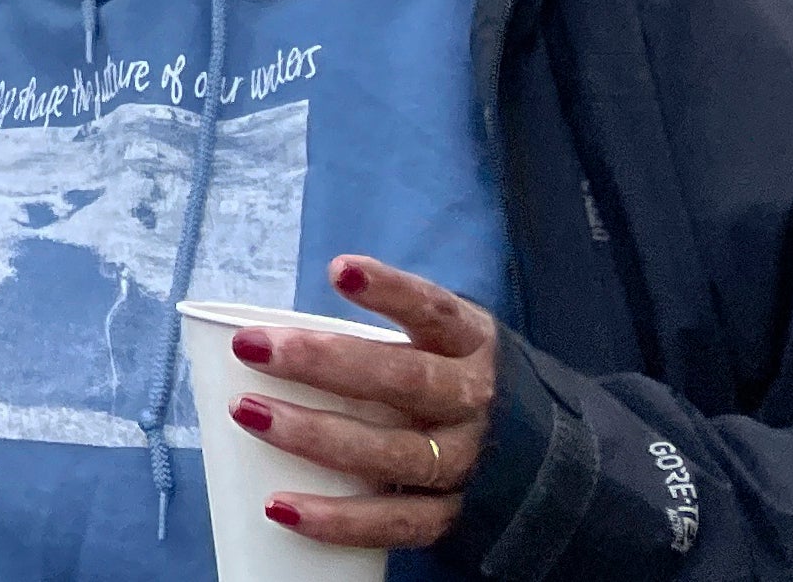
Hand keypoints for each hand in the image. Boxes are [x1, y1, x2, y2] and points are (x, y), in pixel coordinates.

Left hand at [230, 254, 496, 551]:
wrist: (544, 459)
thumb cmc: (451, 381)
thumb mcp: (438, 344)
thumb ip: (375, 336)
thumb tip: (256, 331)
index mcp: (471, 345)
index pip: (434, 311)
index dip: (391, 291)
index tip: (339, 270)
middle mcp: (476, 403)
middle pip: (404, 382)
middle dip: (323, 363)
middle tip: (250, 346)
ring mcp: (468, 463)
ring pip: (393, 453)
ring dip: (314, 435)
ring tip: (248, 412)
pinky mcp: (457, 515)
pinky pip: (396, 522)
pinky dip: (338, 519)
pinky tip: (280, 507)